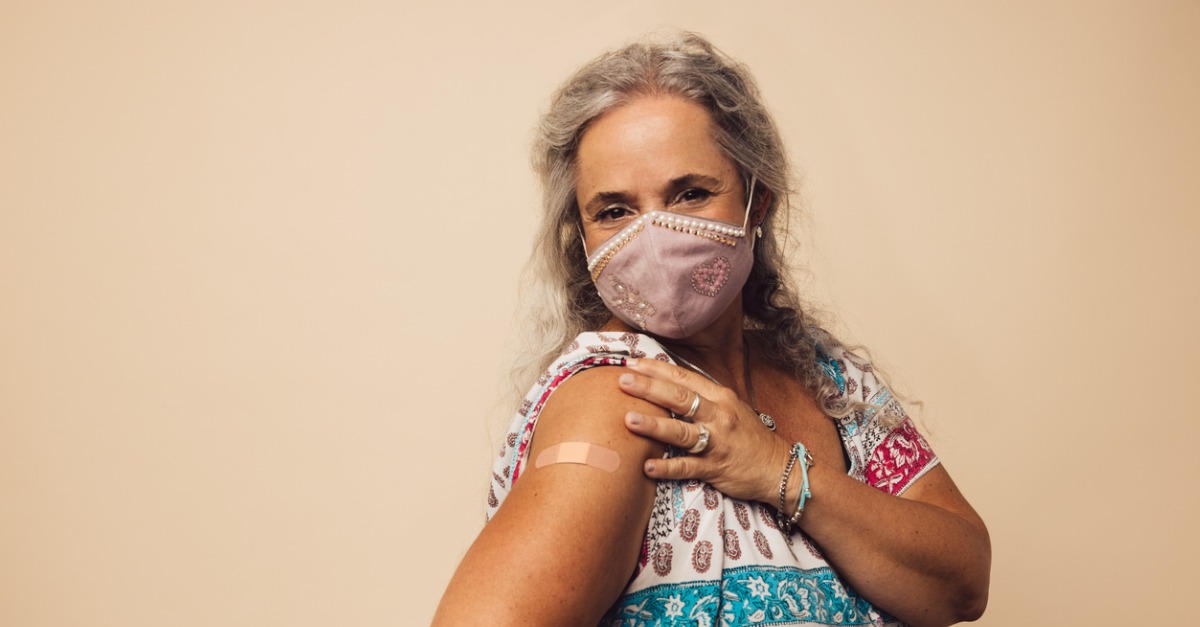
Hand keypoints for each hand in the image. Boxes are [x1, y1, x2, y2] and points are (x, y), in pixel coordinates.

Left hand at [618, 358, 789, 503]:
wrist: (778, 468)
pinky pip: (688, 467)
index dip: (657, 370)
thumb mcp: (730, 407)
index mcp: (720, 397)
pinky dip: (667, 467)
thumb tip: (666, 383)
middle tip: (622, 381)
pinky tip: (647, 467)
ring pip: (682, 431)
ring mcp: (717, 442)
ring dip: (654, 425)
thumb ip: (702, 396)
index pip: (684, 378)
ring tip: (629, 420)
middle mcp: (718, 415)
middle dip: (649, 388)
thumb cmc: (748, 436)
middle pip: (680, 398)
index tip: (632, 364)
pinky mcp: (715, 468)